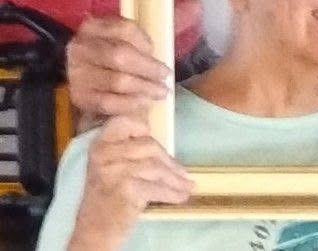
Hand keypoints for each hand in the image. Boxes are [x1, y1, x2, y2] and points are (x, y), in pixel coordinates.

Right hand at [67, 16, 169, 116]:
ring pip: (115, 81)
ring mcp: (77, 74)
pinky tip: (145, 103)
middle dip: (148, 68)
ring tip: (161, 92)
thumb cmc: (120, 50)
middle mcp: (80, 47)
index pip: (123, 28)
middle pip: (120, 56)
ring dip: (143, 88)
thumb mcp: (138, 33)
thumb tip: (196, 5)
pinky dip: (129, 104)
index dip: (144, 40)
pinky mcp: (78, 97)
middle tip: (166, 76)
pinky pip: (106, 103)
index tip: (156, 50)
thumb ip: (167, 21)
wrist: (87, 74)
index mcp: (94, 25)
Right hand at [70, 116, 192, 249]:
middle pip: (148, 146)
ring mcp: (114, 171)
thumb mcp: (109, 166)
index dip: (140, 124)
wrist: (93, 232)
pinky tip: (181, 196)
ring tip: (187, 186)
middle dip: (169, 162)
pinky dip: (172, 193)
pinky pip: (157, 188)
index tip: (151, 129)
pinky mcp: (125, 189)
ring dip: (175, 179)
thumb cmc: (106, 196)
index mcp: (100, 144)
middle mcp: (104, 154)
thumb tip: (154, 127)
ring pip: (155, 168)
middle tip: (183, 173)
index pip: (123, 122)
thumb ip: (126, 147)